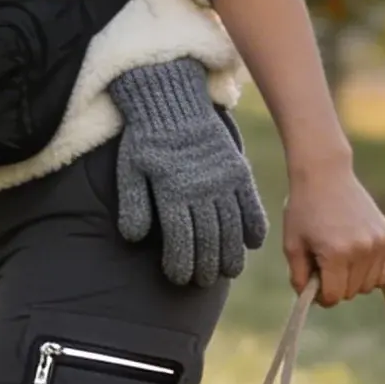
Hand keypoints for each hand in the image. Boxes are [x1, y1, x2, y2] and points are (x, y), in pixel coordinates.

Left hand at [107, 57, 267, 285]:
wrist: (173, 102)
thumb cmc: (146, 139)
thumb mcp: (130, 169)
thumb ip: (133, 204)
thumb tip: (134, 237)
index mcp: (172, 191)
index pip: (180, 239)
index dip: (180, 263)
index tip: (179, 278)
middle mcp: (201, 189)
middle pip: (208, 239)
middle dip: (205, 265)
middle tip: (202, 282)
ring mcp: (223, 181)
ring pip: (231, 228)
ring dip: (231, 254)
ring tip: (228, 271)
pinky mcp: (238, 171)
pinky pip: (251, 205)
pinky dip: (254, 227)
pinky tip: (252, 244)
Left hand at [284, 157, 384, 305]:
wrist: (326, 175)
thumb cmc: (303, 210)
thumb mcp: (291, 244)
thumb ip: (299, 277)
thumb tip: (312, 300)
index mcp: (336, 254)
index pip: (334, 296)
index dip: (321, 296)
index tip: (314, 284)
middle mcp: (363, 249)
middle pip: (352, 292)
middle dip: (337, 286)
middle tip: (325, 265)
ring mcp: (380, 242)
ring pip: (370, 285)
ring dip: (355, 280)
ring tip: (341, 258)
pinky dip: (372, 270)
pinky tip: (358, 256)